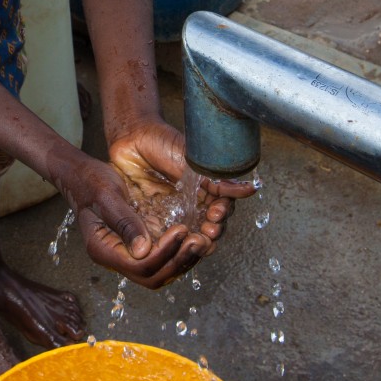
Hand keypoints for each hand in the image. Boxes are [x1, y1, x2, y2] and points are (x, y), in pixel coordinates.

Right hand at [45, 146, 209, 288]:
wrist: (83, 176)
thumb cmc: (92, 182)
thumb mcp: (107, 196)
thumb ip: (124, 223)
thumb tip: (142, 250)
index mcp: (103, 249)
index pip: (139, 266)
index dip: (163, 253)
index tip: (181, 230)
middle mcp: (115, 258)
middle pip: (152, 277)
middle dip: (178, 261)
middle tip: (199, 240)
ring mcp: (127, 255)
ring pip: (160, 273)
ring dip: (182, 260)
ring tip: (202, 240)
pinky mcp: (138, 246)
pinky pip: (162, 260)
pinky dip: (179, 253)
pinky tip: (194, 237)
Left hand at [109, 119, 256, 255]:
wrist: (133, 139)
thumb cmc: (164, 143)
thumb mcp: (194, 161)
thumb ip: (219, 178)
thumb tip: (248, 189)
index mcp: (205, 190)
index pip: (221, 210)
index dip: (221, 215)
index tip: (217, 213)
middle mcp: (192, 204)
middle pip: (208, 227)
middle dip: (211, 231)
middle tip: (208, 229)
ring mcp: (173, 213)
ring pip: (189, 235)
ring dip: (196, 239)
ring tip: (195, 237)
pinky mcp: (154, 219)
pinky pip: (164, 236)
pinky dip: (172, 241)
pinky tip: (174, 240)